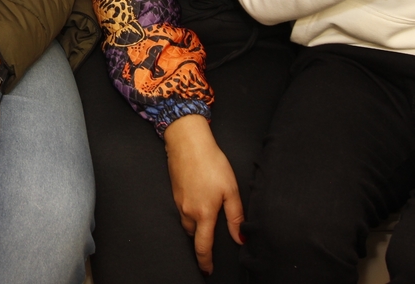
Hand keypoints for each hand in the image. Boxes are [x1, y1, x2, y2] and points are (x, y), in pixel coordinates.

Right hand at [163, 114, 242, 276]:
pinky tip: (197, 199)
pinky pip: (181, 209)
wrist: (187, 142)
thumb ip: (235, 216)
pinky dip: (189, 212)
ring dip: (195, 226)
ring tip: (205, 219)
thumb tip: (240, 238)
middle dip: (201, 240)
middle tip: (210, 239)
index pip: (203, 246)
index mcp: (204, 213)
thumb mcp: (231, 189)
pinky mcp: (174, 191)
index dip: (205, 261)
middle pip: (194, 234)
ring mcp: (178, 201)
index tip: (208, 271)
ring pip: (186, 222)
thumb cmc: (212, 163)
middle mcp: (188, 211)